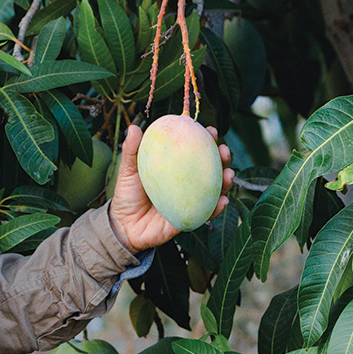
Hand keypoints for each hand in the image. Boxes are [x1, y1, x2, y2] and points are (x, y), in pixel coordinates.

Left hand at [108, 122, 234, 253]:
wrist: (123, 225)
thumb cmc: (127, 194)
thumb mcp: (128, 170)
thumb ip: (132, 150)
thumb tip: (134, 128)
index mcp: (176, 168)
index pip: (194, 150)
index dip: (206, 139)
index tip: (211, 130)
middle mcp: (187, 183)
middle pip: (211, 168)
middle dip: (223, 158)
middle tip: (224, 151)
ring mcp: (191, 201)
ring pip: (215, 190)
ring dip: (226, 182)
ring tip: (229, 174)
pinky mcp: (190, 219)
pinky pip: (207, 214)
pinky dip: (217, 208)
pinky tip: (223, 200)